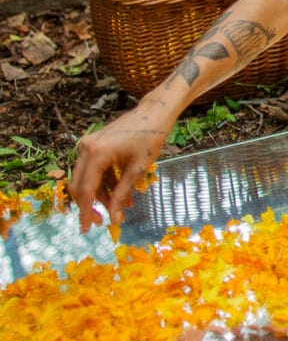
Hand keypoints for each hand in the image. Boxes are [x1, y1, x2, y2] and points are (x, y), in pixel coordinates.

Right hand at [70, 99, 175, 232]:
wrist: (154, 112)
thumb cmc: (149, 138)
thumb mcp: (137, 169)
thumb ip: (123, 195)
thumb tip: (115, 219)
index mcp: (96, 154)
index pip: (86, 190)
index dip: (86, 211)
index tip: (87, 228)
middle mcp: (86, 148)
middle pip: (80, 185)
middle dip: (89, 205)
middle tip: (101, 221)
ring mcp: (89, 144)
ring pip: (87, 178)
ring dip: (100, 194)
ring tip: (120, 207)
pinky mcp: (95, 144)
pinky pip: (94, 168)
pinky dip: (105, 182)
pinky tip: (121, 192)